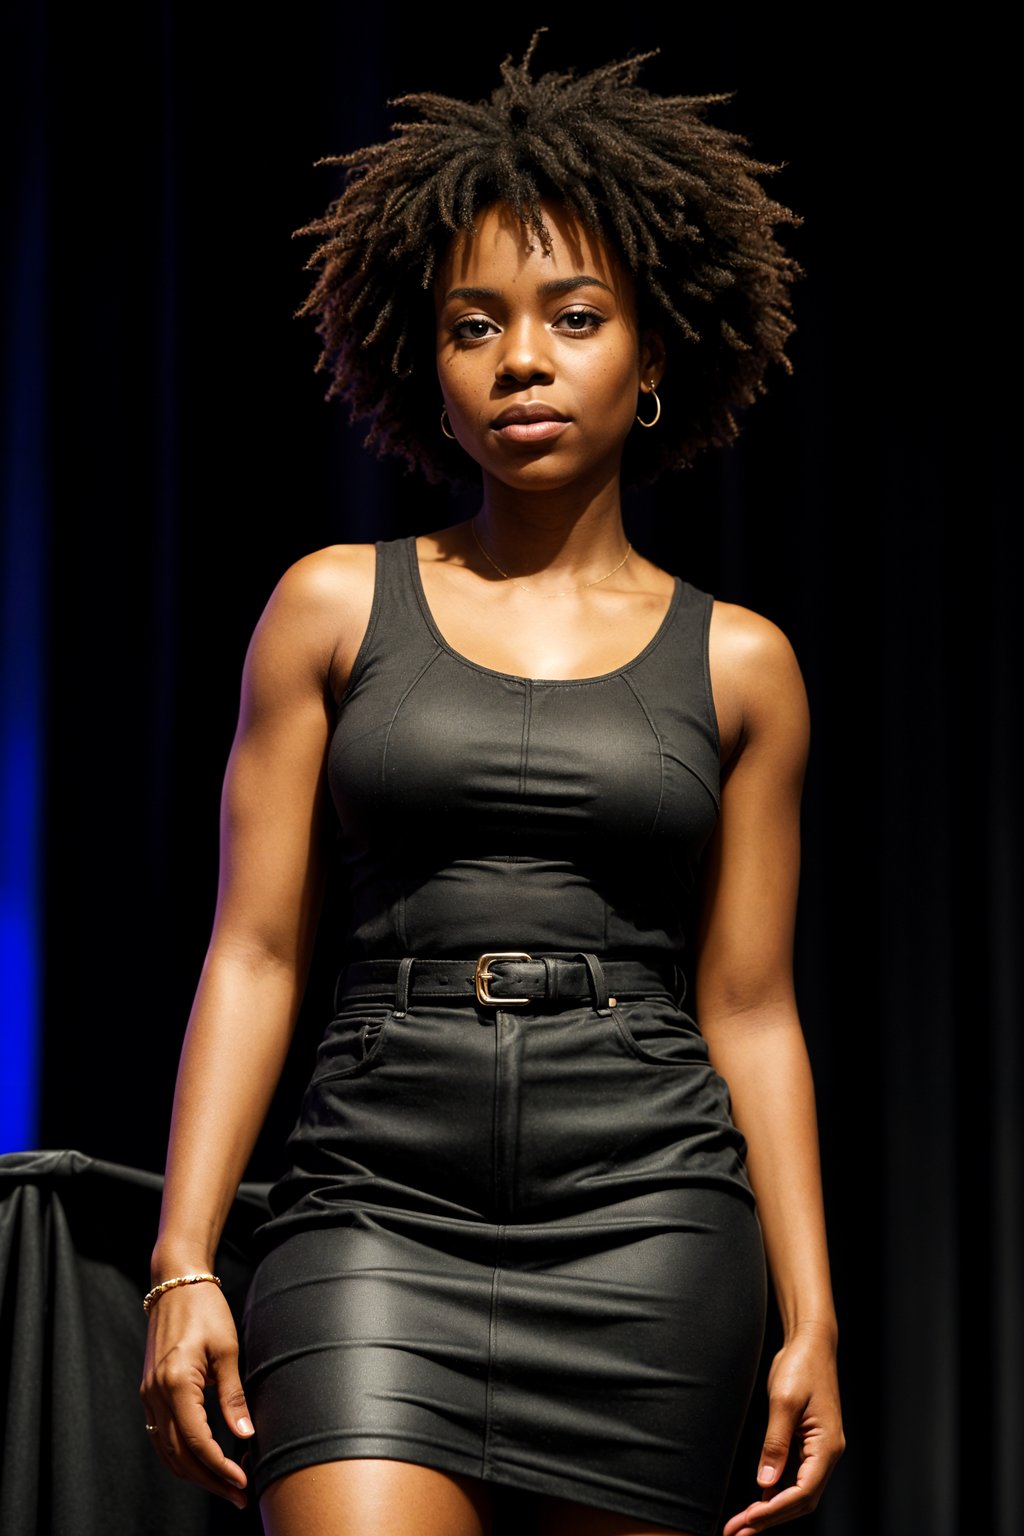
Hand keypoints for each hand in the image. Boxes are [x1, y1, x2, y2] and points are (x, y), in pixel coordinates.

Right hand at [139, 1281, 254, 1508]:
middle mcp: (155, 1395)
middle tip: (240, 1494)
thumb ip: (233, 1395)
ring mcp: (148, 1395)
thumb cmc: (205, 1308)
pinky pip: (161, 1436)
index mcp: (176, 1383)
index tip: (242, 1481)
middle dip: (210, 1480)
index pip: (196, 1442)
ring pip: (167, 1451)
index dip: (219, 1468)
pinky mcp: (149, 1392)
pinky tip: (202, 1461)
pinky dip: (180, 1455)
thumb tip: (245, 1434)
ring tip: (225, 1485)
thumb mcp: (227, 1349)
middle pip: (179, 1455)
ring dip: (195, 1473)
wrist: (175, 1283)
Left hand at [722, 1322, 843, 1535]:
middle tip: (737, 1531)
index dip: (775, 1511)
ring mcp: (818, 1450)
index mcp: (827, 1447)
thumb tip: (765, 1484)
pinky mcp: (807, 1444)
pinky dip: (774, 1493)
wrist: (811, 1343)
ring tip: (741, 1525)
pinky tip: (755, 1503)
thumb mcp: (785, 1402)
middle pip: (800, 1500)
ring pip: (797, 1493)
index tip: (747, 1521)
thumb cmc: (801, 1366)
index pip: (803, 1492)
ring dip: (770, 1510)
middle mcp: (826, 1454)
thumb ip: (776, 1443)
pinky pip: (793, 1477)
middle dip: (769, 1519)